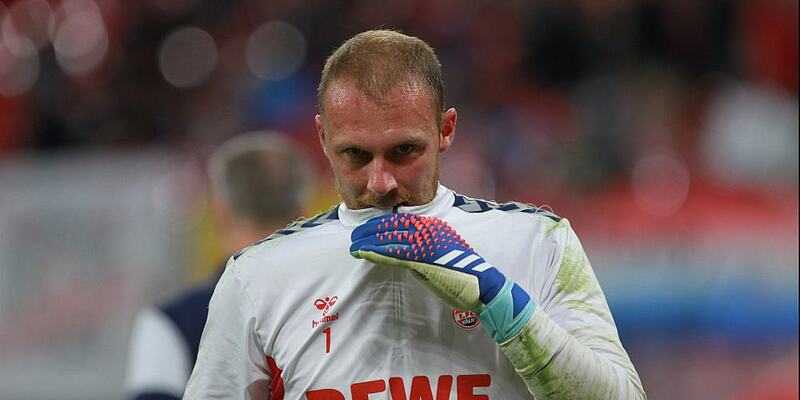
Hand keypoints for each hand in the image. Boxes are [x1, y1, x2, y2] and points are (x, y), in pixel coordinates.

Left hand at [350, 213, 534, 341]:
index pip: (401, 220)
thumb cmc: (461, 275)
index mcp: (434, 226)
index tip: (365, 229)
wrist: (483, 286)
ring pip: (391, 239)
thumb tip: (399, 251)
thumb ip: (420, 251)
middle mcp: (430, 230)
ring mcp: (428, 243)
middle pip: (393, 226)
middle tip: (354, 236)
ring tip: (353, 246)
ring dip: (369, 242)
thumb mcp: (439, 255)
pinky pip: (396, 254)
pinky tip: (365, 254)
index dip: (380, 224)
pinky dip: (377, 253)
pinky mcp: (426, 259)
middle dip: (370, 231)